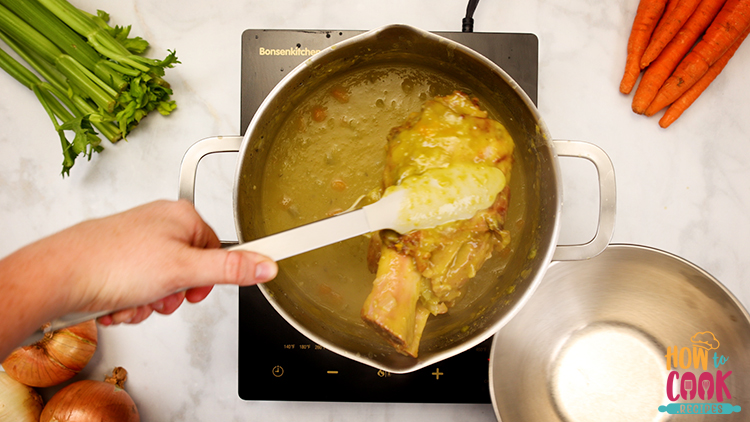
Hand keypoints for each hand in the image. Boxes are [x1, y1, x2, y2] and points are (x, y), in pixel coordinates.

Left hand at [52, 199, 277, 324]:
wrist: (59, 276)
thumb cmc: (112, 262)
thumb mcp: (184, 270)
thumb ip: (230, 269)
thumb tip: (267, 264)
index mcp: (181, 217)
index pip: (217, 249)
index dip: (207, 278)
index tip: (196, 290)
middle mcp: (160, 226)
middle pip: (189, 272)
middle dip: (172, 295)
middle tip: (158, 295)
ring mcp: (137, 244)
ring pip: (163, 287)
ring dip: (150, 303)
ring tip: (133, 298)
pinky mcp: (119, 263)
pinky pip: (140, 291)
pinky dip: (131, 303)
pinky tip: (117, 300)